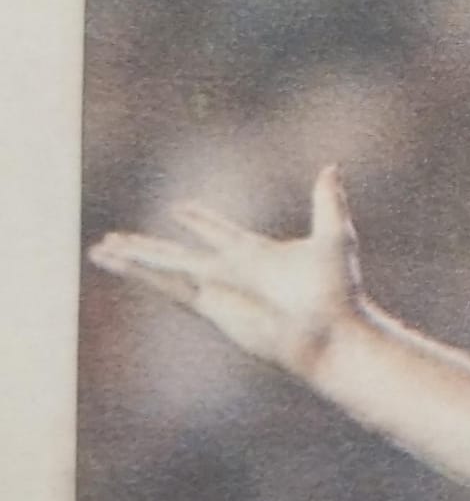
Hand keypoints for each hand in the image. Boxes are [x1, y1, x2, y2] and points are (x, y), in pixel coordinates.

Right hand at [89, 166, 364, 375]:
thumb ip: (328, 201)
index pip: (222, 234)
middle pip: (182, 254)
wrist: (334, 333)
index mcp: (258, 256)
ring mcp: (220, 291)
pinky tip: (115, 262)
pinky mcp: (213, 306)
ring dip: (133, 259)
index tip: (180, 209)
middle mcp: (234, 274)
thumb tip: (331, 167)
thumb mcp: (334, 236)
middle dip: (151, 246)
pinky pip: (168, 286)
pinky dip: (140, 273)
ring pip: (165, 271)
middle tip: (120, 237)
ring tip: (100, 249)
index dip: (201, 221)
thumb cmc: (338, 294)